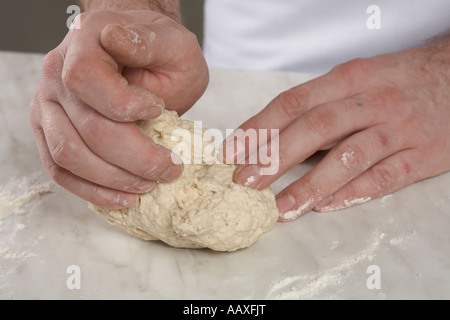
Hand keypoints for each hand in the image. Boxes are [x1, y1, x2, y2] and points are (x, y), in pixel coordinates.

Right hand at [30, 10, 208, 207]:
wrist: (141, 59)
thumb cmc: (160, 53)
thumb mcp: (171, 41)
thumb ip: (148, 41)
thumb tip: (115, 40)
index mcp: (82, 44)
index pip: (85, 80)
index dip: (124, 105)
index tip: (159, 110)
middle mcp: (55, 75)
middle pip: (86, 129)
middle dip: (135, 158)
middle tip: (170, 168)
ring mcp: (48, 107)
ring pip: (70, 156)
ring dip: (114, 180)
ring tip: (149, 185)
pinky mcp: (51, 133)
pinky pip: (61, 171)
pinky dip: (92, 190)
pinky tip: (123, 198)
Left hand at [230, 41, 449, 220]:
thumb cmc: (397, 81)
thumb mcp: (356, 79)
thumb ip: (319, 105)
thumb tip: (274, 136)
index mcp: (349, 79)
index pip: (294, 103)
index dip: (260, 127)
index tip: (232, 151)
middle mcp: (371, 102)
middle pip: (315, 128)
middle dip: (275, 156)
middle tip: (245, 181)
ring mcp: (397, 129)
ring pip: (348, 157)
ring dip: (310, 185)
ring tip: (280, 207)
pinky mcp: (421, 155)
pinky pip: (384, 177)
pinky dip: (353, 193)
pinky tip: (326, 206)